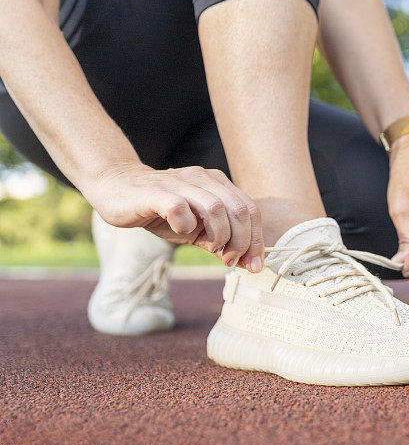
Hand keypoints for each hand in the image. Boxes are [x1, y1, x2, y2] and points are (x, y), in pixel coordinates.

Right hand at [83, 163, 264, 271]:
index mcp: (217, 184)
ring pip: (216, 208)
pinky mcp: (156, 192)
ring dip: (220, 236)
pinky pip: (180, 208)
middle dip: (242, 241)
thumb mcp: (196, 229)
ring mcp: (181, 183)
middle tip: (231, 261)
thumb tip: (247, 264)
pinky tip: (181, 232)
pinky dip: (186, 225)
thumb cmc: (161, 211)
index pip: (250, 209)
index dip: (257, 239)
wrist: (116, 187)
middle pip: (239, 209)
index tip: (254, 265)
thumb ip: (220, 242)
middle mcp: (203, 179)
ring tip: (212, 250)